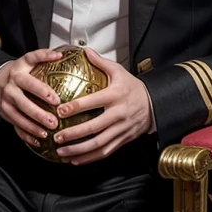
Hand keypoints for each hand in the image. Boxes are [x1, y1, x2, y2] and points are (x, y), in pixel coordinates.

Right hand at [0, 48, 62, 146]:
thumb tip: (60, 55)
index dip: (42, 90)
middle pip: (24, 102)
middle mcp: (10, 88)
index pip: (30, 83)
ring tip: (47, 132)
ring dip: (33, 127)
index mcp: (17, 74)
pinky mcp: (5, 114)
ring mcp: (6, 103)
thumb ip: (41, 56)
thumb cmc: (17, 71)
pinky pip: (15, 126)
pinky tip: (37, 141)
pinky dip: (26, 135)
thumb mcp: (26, 60)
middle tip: (54, 120)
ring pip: (19, 117)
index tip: (56, 99)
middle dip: (39, 113)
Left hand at [53, 48, 152, 164]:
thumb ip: (100, 62)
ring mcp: (121, 129)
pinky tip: (75, 160)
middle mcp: (119, 114)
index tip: (60, 110)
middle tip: (57, 136)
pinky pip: (105, 151)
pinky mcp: (123, 140)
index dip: (77, 107)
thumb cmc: (132, 87)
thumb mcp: (119, 71)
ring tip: (62, 152)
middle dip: (74, 134)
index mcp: (116, 95)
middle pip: (94, 127)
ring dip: (79, 150)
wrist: (154, 104)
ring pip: (99, 143)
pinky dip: (89, 158)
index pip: (94, 101)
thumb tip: (85, 51)